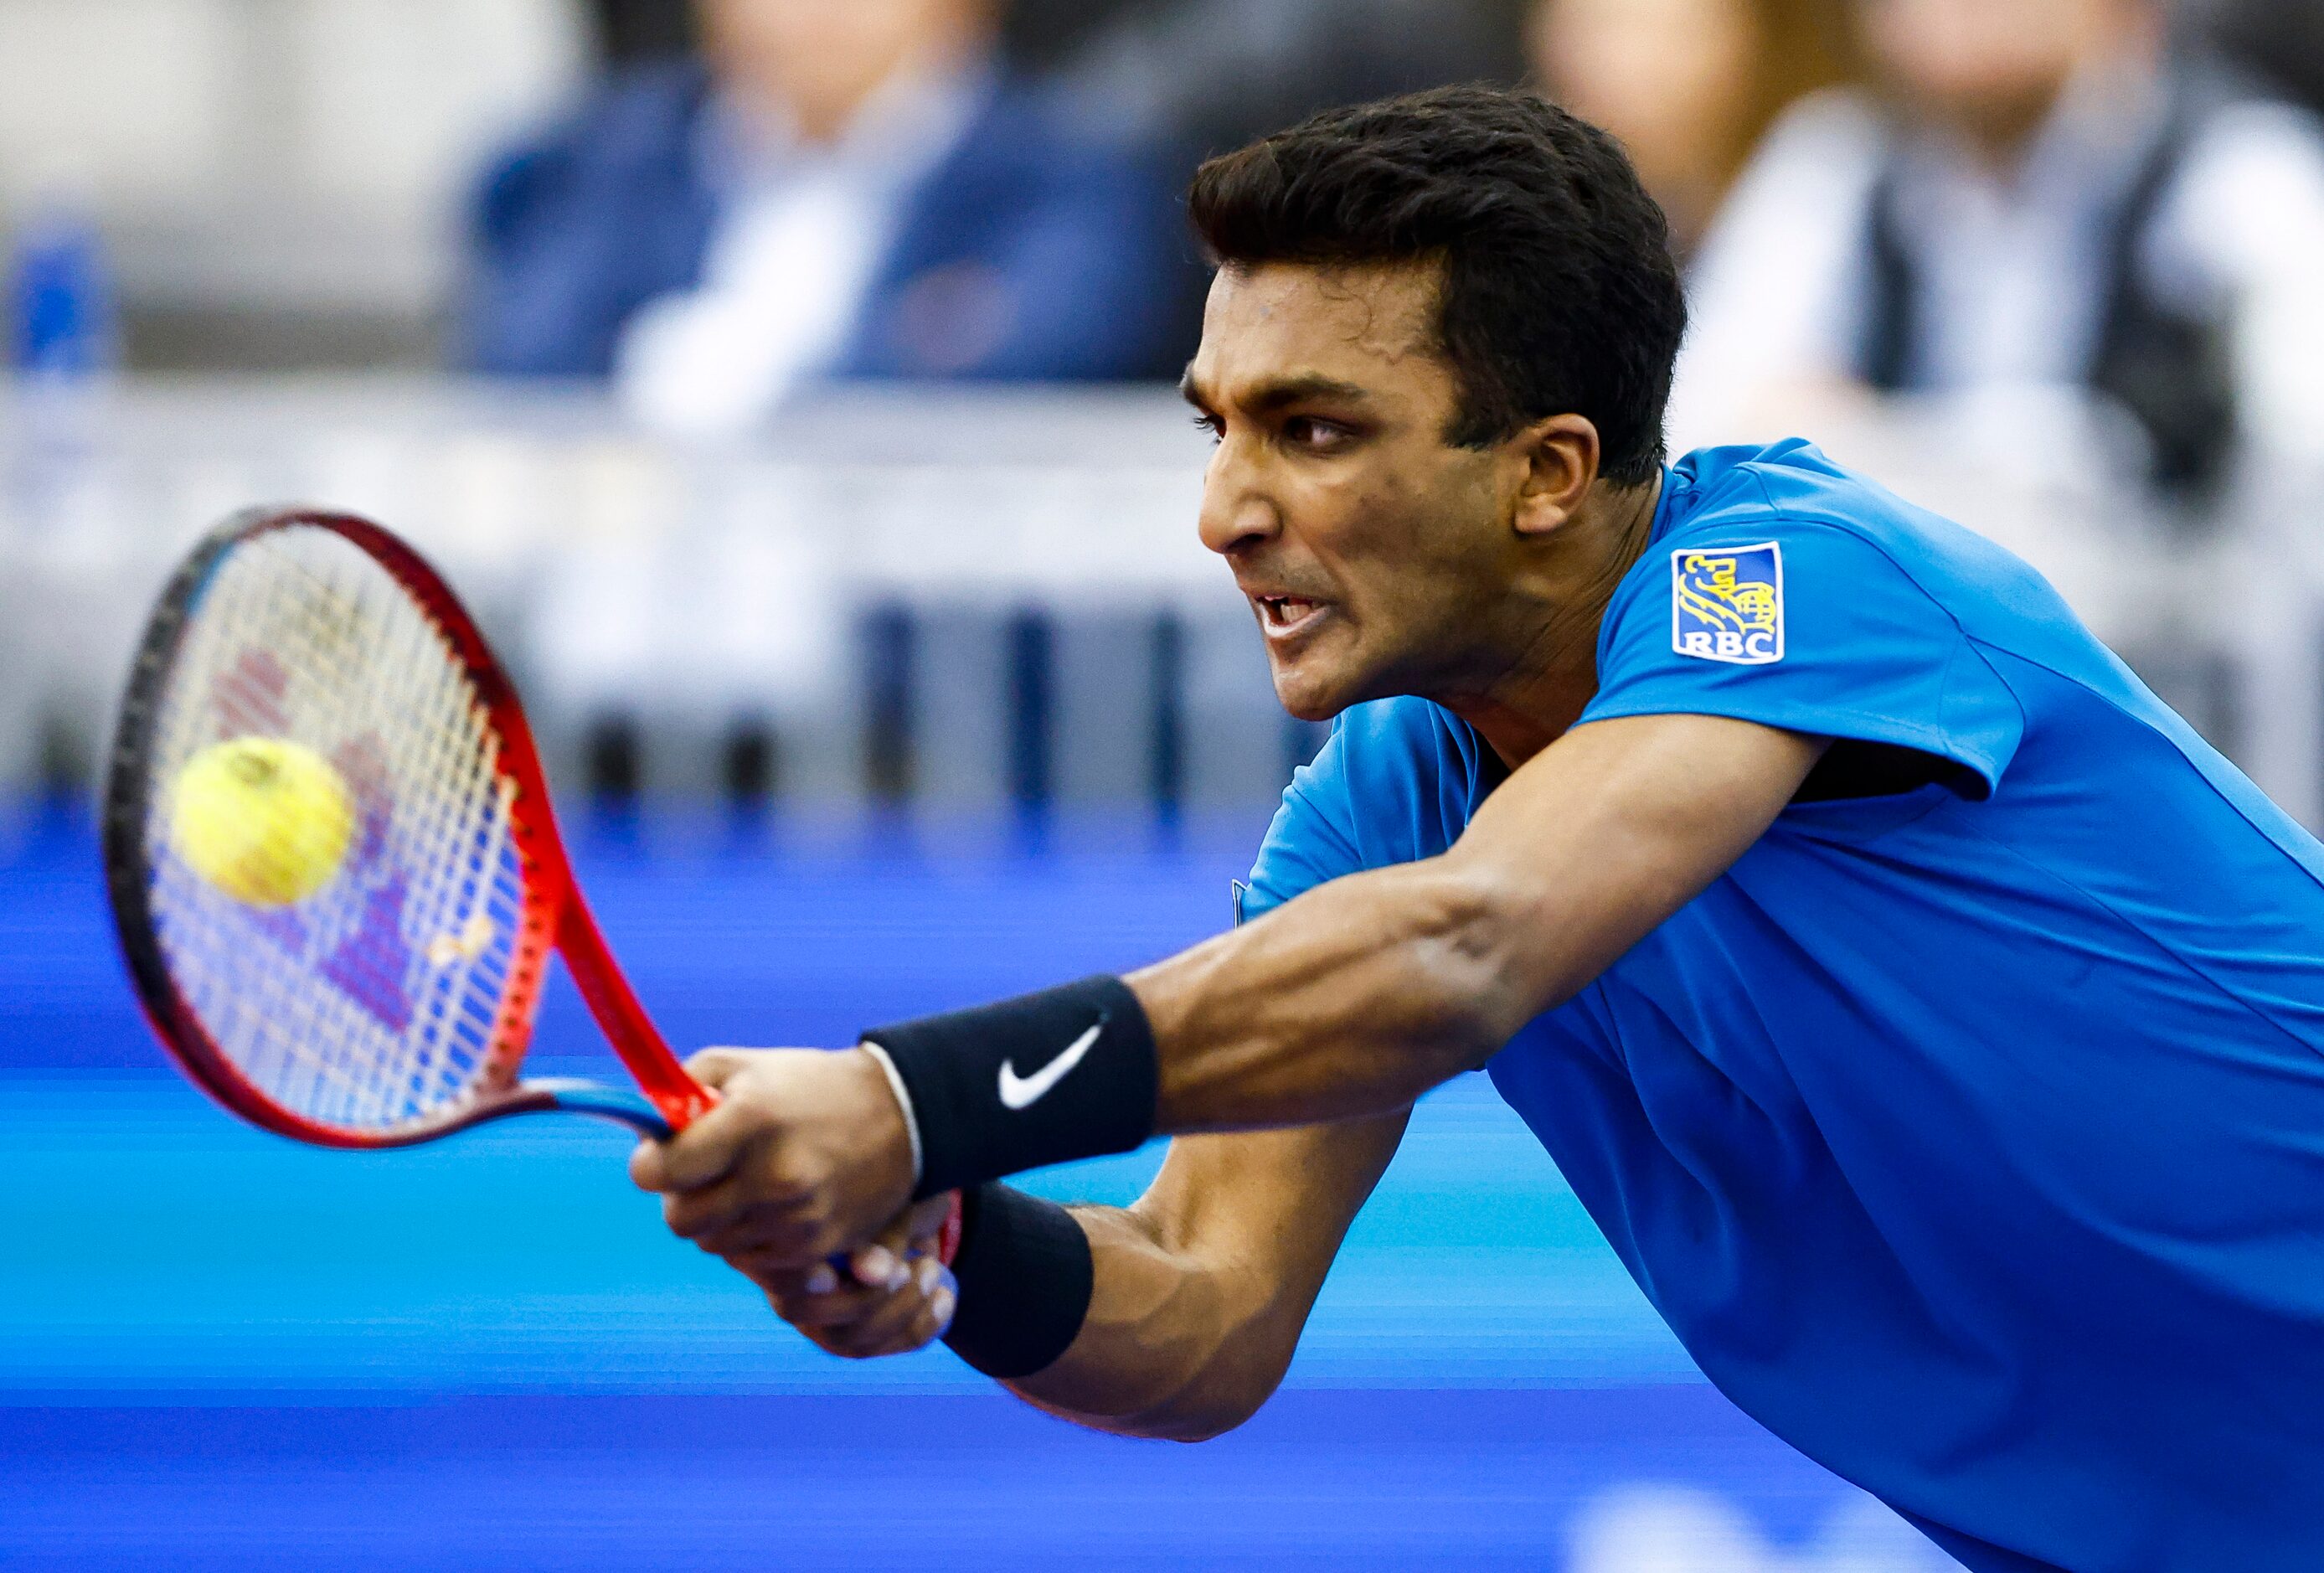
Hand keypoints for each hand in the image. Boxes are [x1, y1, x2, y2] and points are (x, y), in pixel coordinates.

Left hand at [629, 1046, 916, 1272]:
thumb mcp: (744, 1066)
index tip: (661, 1156)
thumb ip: (681, 1090)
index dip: (651, 1164)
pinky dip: (752, 1238)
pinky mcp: (814, 1248)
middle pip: (679, 1220)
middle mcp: (772, 1175)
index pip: (660, 1172)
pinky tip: (776, 1204)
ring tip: (750, 1182)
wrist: (903, 1116)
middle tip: (706, 1172)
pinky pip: (751, 1261)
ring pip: (712, 1244)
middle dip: (681, 1197)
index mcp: (749, 1121)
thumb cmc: (809, 1086)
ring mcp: (795, 1217)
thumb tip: (641, 1128)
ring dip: (718, 1219)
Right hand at [756, 1194, 958, 1359]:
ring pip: (852, 1341)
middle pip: (812, 1318)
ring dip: (902, 1310)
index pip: (779, 1279)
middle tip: (909, 1265)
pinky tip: (946, 1298)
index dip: (803, 1282)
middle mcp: (794, 1292)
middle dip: (868, 1298)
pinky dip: (923, 1327)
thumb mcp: (882, 1202)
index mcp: (783, 1250)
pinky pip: (887, 1347)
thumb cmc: (883, 1190)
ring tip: (933, 1270)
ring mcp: (825, 1322)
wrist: (911, 1200)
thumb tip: (871, 1273)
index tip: (837, 1274)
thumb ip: (872, 1235)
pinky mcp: (862, 1337)